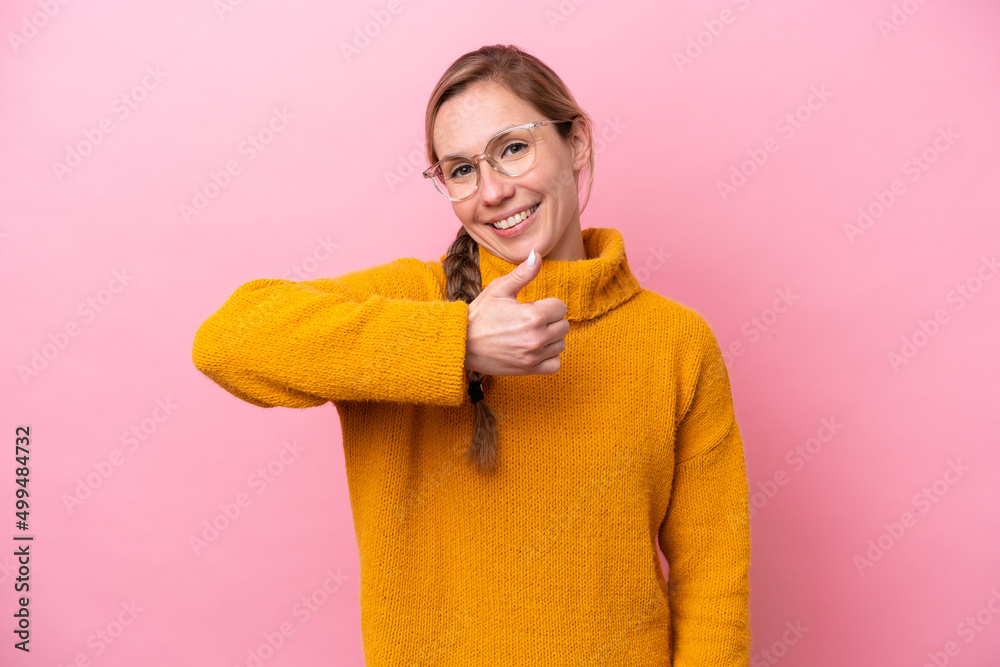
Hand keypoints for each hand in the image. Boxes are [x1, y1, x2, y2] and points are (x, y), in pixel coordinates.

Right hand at [464, 249, 568, 375]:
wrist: (461, 343)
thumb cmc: (480, 314)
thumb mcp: (499, 289)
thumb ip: (522, 273)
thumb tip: (536, 254)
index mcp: (533, 315)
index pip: (560, 307)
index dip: (548, 305)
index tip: (533, 307)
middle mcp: (537, 337)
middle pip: (563, 326)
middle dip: (551, 320)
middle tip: (532, 320)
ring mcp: (533, 356)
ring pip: (561, 345)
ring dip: (551, 339)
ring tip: (532, 333)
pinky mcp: (528, 369)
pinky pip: (555, 364)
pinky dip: (550, 357)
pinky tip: (536, 349)